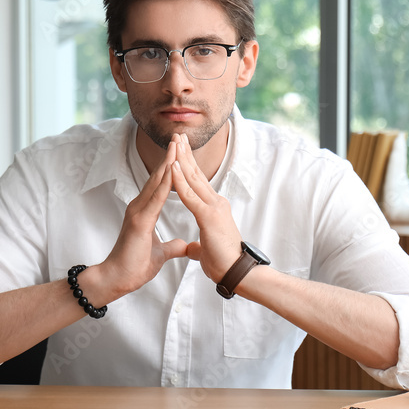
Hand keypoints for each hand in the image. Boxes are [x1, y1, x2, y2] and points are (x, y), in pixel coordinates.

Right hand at [98, 139, 187, 294]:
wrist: (116, 280)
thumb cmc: (133, 266)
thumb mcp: (159, 254)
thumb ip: (171, 247)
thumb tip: (184, 245)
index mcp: (144, 212)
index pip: (161, 185)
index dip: (171, 168)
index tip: (182, 152)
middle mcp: (139, 207)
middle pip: (158, 177)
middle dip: (170, 157)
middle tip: (180, 137)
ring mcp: (137, 212)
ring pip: (156, 183)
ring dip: (168, 164)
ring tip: (178, 145)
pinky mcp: (139, 221)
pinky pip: (156, 198)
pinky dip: (166, 183)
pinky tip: (173, 170)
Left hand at [170, 133, 243, 281]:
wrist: (237, 273)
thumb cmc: (223, 263)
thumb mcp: (206, 250)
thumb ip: (198, 246)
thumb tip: (192, 249)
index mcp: (213, 208)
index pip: (197, 183)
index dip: (188, 166)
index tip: (179, 151)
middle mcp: (216, 203)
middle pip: (197, 174)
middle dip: (186, 154)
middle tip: (178, 135)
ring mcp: (214, 207)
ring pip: (194, 179)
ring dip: (182, 159)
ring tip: (174, 142)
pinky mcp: (209, 216)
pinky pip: (190, 195)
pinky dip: (180, 181)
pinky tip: (172, 167)